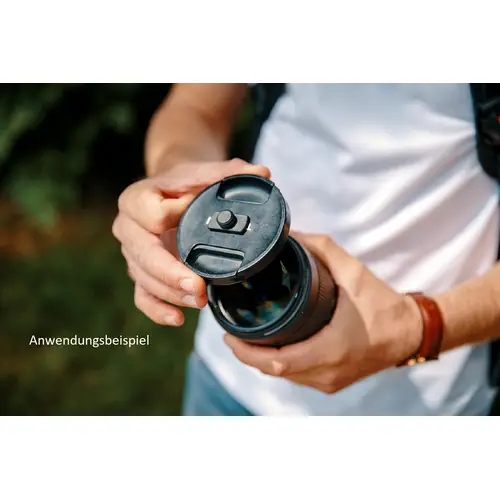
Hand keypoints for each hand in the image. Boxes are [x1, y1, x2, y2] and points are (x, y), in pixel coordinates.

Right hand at [112, 158, 270, 326]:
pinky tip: (178, 319)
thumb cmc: (184, 184)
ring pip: (145, 281)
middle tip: (199, 287)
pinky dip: (158, 311)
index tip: (197, 219)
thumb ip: (228, 172)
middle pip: (144, 256)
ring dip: (173, 294)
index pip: (152, 214)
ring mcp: (132, 254)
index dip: (176, 218)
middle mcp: (128, 228)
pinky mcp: (140, 274)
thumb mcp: (202, 173)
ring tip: (201, 300)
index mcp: (136, 199)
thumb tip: (263, 173)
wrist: (167, 193)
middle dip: (172, 274)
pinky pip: (142, 298)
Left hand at [224, 232, 423, 393]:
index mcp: (331, 349)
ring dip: (262, 361)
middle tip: (231, 334)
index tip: (229, 336)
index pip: (276, 362)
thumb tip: (291, 235)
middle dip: (247, 355)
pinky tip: (271, 348)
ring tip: (245, 339)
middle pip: (274, 371)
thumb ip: (322, 249)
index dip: (247, 353)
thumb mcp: (353, 272)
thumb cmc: (384, 305)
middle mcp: (328, 372)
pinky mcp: (333, 382)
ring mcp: (330, 382)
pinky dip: (280, 365)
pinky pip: (297, 377)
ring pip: (284, 377)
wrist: (410, 333)